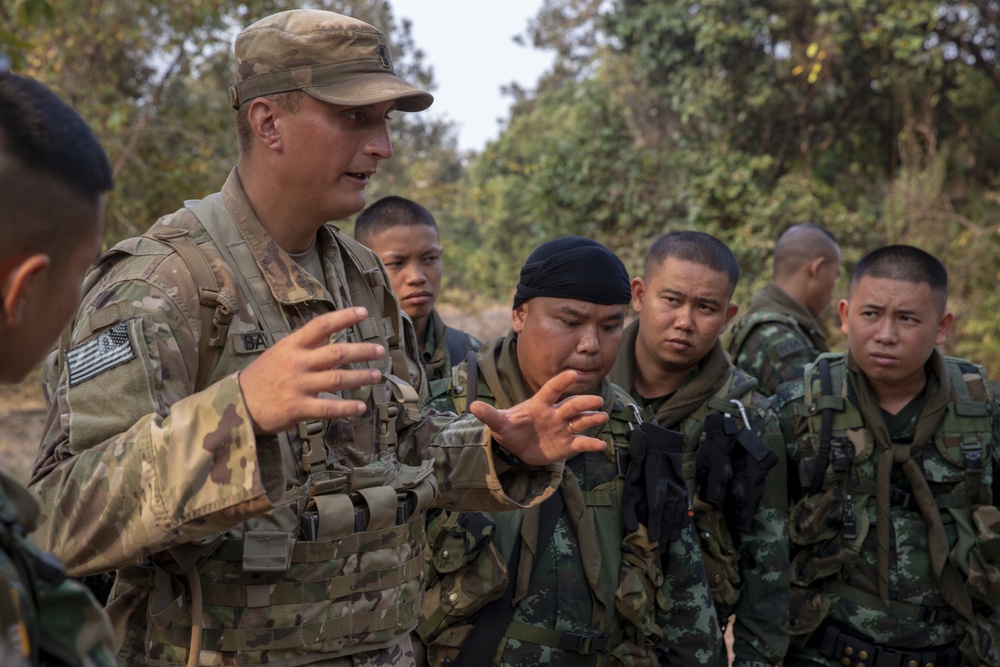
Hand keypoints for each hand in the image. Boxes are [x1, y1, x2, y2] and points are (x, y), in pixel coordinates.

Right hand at [238, 308, 382, 432]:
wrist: (236, 404)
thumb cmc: (260, 378)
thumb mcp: (278, 353)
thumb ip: (302, 347)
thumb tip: (329, 337)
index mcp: (291, 345)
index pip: (321, 325)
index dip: (344, 317)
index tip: (364, 312)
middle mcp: (297, 362)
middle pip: (337, 352)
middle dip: (362, 351)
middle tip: (380, 350)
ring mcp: (298, 385)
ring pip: (338, 379)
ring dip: (361, 377)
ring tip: (377, 376)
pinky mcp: (298, 407)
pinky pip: (329, 407)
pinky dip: (347, 408)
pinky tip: (361, 407)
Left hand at [469, 370, 608, 465]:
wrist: (517, 447)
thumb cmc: (510, 428)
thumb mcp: (499, 423)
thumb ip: (489, 414)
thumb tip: (472, 406)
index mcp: (539, 404)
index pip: (551, 390)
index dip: (561, 382)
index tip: (573, 374)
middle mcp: (555, 413)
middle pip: (571, 406)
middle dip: (583, 402)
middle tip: (597, 400)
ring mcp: (563, 428)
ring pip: (580, 421)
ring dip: (592, 418)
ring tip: (602, 416)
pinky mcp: (567, 444)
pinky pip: (581, 442)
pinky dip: (591, 443)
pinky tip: (601, 445)